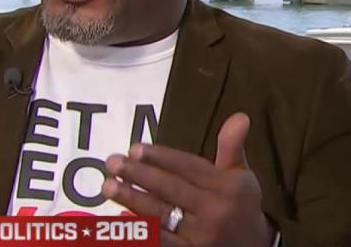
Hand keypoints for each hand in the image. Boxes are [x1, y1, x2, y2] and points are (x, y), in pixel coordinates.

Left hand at [102, 113, 275, 246]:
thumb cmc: (241, 206)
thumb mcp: (242, 176)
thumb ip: (233, 147)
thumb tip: (239, 116)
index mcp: (228, 187)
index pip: (188, 167)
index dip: (161, 157)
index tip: (135, 148)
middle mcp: (215, 210)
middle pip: (171, 188)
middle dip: (139, 174)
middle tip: (113, 162)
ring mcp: (201, 236)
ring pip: (160, 214)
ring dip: (131, 199)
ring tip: (108, 186)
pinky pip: (160, 241)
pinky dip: (140, 229)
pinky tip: (119, 218)